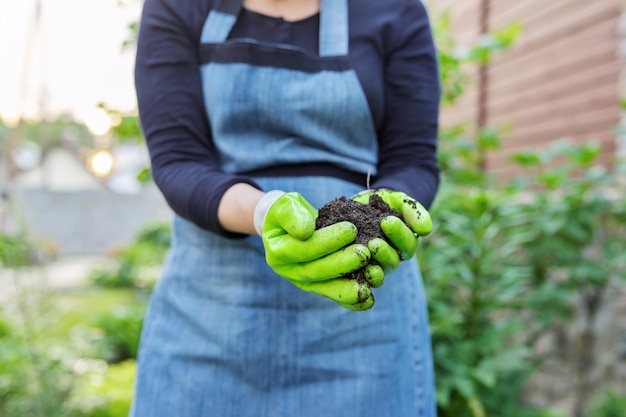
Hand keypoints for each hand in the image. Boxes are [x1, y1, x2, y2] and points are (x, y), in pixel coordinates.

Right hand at [256, 191, 373, 309]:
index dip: (327, 241)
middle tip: (364, 254)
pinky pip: (335, 295)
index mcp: (278, 252)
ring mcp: (304, 283)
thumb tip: (305, 232)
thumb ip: (292, 215)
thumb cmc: (288, 212)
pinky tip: (369, 299)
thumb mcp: (285, 207)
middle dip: (342, 263)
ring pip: (326, 288)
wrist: (290, 226)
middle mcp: (290, 272)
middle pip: (317, 271)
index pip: (304, 249)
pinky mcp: (318, 287)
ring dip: (349, 288)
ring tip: (369, 284)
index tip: (351, 229)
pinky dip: (352, 301)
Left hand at [353, 189, 430, 269]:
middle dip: (383, 253)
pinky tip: (347, 269)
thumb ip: (414, 212)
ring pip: (376, 272)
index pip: (407, 243)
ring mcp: (375, 265)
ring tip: (360, 257)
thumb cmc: (388, 203)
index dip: (398, 234)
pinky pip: (357, 277)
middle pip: (392, 262)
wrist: (364, 205)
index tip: (387, 221)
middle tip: (374, 243)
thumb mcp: (401, 201)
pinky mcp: (357, 268)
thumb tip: (425, 231)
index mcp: (406, 245)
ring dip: (370, 267)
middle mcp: (392, 259)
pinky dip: (354, 275)